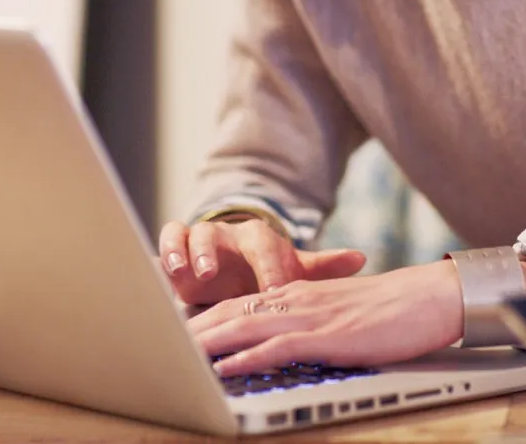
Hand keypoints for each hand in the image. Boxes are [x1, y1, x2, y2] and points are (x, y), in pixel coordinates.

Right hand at [158, 217, 366, 305]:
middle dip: (215, 253)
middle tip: (213, 273)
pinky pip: (167, 242)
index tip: (272, 290)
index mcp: (258, 238)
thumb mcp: (294, 269)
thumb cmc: (266, 270)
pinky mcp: (176, 250)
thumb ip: (324, 266)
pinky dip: (165, 253)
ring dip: (186, 252)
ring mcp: (198, 241)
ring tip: (186, 272)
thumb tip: (360, 258)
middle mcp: (227, 235)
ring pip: (190, 235)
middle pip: (220, 234)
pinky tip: (166, 273)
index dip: (267, 267)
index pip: (264, 245)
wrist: (234, 263)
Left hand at [189, 259, 464, 376]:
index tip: (177, 331)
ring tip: (177, 355)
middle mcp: (296, 299)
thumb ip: (311, 320)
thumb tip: (286, 340)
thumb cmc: (391, 310)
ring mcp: (309, 317)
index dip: (206, 318)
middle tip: (161, 342)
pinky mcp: (325, 336)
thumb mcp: (340, 311)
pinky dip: (246, 357)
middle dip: (194, 329)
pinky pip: (276, 347)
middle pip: (231, 312)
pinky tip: (225, 368)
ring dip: (208, 342)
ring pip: (245, 326)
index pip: (240, 303)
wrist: (429, 297)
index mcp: (298, 293)